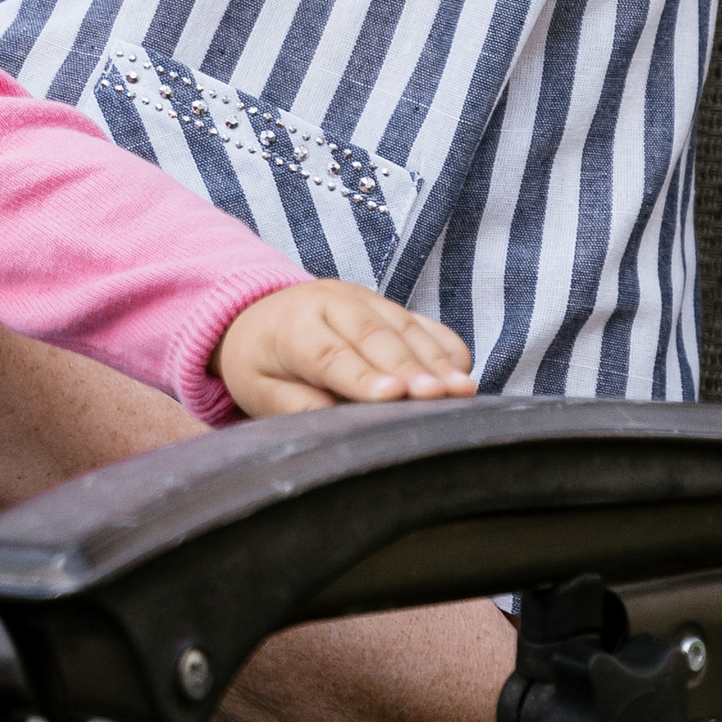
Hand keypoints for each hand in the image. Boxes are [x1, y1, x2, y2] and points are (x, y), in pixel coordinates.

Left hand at [215, 283, 473, 419]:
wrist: (260, 314)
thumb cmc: (260, 362)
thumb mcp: (259, 389)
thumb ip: (295, 405)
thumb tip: (336, 423)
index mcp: (293, 325)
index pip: (330, 353)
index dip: (363, 376)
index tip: (394, 395)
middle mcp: (333, 303)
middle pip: (376, 337)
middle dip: (410, 368)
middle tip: (438, 396)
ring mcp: (366, 298)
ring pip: (405, 327)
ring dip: (436, 361)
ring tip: (462, 391)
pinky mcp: (389, 305)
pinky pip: (423, 322)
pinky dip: (444, 347)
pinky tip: (462, 373)